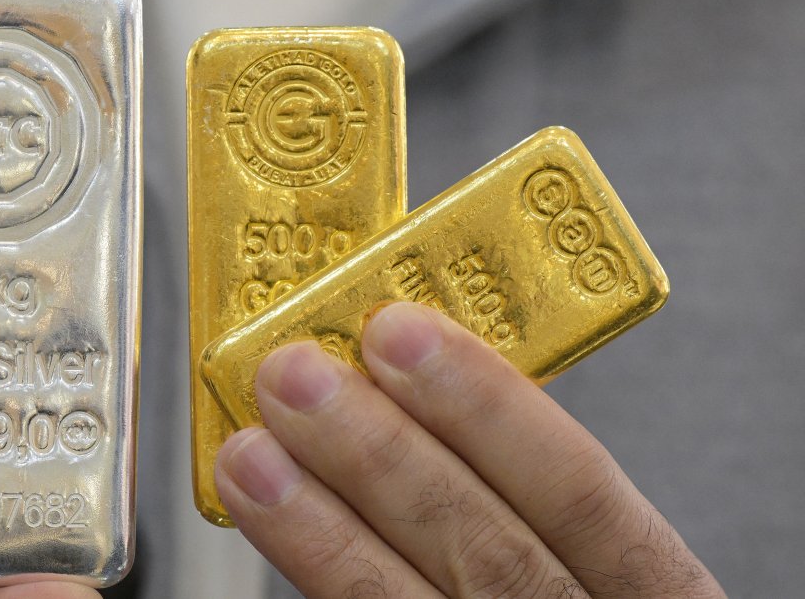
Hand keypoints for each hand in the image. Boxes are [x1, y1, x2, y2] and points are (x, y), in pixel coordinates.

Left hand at [217, 302, 723, 597]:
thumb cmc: (567, 588)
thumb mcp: (592, 548)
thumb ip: (519, 479)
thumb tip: (400, 370)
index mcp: (653, 587)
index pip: (580, 491)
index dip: (487, 407)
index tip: (398, 330)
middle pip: (487, 550)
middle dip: (380, 454)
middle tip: (294, 375)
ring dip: (321, 525)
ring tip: (251, 453)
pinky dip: (319, 575)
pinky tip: (270, 527)